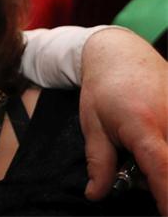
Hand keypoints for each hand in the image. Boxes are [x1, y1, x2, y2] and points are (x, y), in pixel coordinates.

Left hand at [79, 28, 167, 213]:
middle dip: (161, 182)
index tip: (165, 214)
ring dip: (164, 163)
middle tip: (139, 170)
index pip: (163, 172)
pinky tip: (154, 140)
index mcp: (144, 126)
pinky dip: (166, 149)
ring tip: (145, 149)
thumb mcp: (94, 126)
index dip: (167, 198)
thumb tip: (95, 195)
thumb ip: (99, 163)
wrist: (121, 53)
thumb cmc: (103, 88)